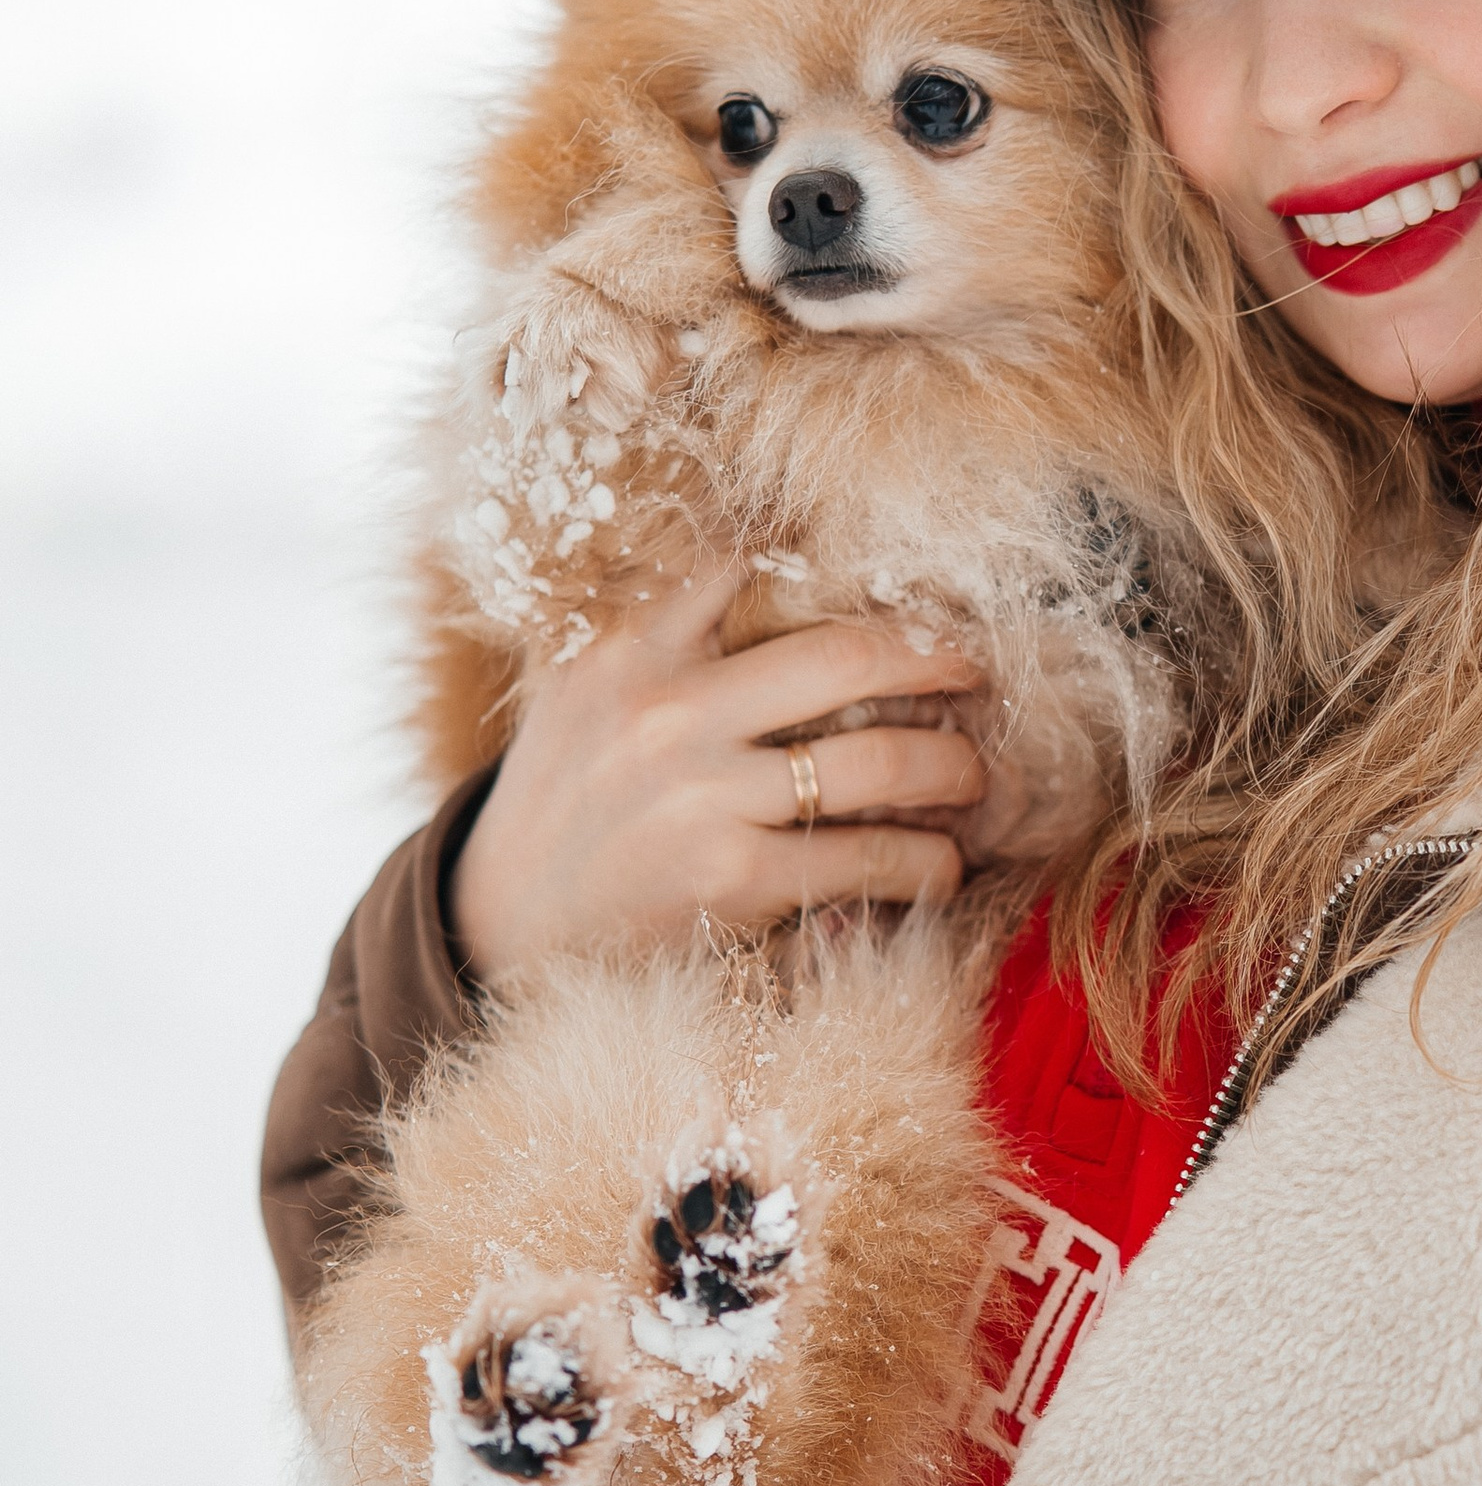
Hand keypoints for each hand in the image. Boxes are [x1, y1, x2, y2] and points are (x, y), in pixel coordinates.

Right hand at [446, 572, 986, 987]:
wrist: (501, 924)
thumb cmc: (565, 795)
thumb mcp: (585, 687)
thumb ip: (663, 630)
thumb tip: (771, 564)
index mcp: (636, 649)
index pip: (750, 567)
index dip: (846, 562)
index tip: (910, 579)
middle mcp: (671, 714)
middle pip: (847, 657)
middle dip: (936, 659)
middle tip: (975, 671)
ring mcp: (704, 800)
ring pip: (875, 764)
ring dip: (951, 769)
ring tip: (972, 777)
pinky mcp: (733, 881)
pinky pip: (866, 861)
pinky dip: (924, 865)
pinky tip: (943, 866)